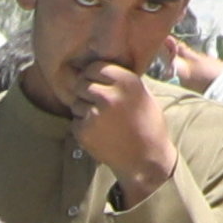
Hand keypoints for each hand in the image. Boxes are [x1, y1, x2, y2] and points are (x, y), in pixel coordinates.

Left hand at [83, 52, 178, 181]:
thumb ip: (120, 81)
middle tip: (96, 101)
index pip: (95, 67)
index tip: (96, 82)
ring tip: (102, 118)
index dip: (93, 74)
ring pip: (76, 103)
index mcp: (127, 81)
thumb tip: (96, 70)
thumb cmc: (146, 122)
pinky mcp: (84, 131)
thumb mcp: (141, 93)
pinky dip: (83, 125)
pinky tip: (100, 132)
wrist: (145, 155)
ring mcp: (95, 114)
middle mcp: (110, 95)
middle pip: (81, 84)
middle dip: (85, 91)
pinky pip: (75, 121)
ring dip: (84, 109)